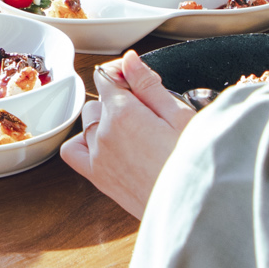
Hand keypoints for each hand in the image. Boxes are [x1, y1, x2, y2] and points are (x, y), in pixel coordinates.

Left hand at [60, 50, 194, 218]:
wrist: (194, 206)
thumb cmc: (193, 163)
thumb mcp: (179, 116)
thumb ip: (149, 85)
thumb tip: (130, 60)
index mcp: (124, 113)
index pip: (108, 76)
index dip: (124, 73)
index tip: (137, 78)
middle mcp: (104, 134)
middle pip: (100, 99)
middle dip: (120, 97)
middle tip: (148, 109)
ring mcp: (98, 157)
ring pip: (87, 122)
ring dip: (104, 118)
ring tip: (134, 128)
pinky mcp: (99, 177)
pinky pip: (73, 151)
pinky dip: (84, 142)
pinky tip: (106, 143)